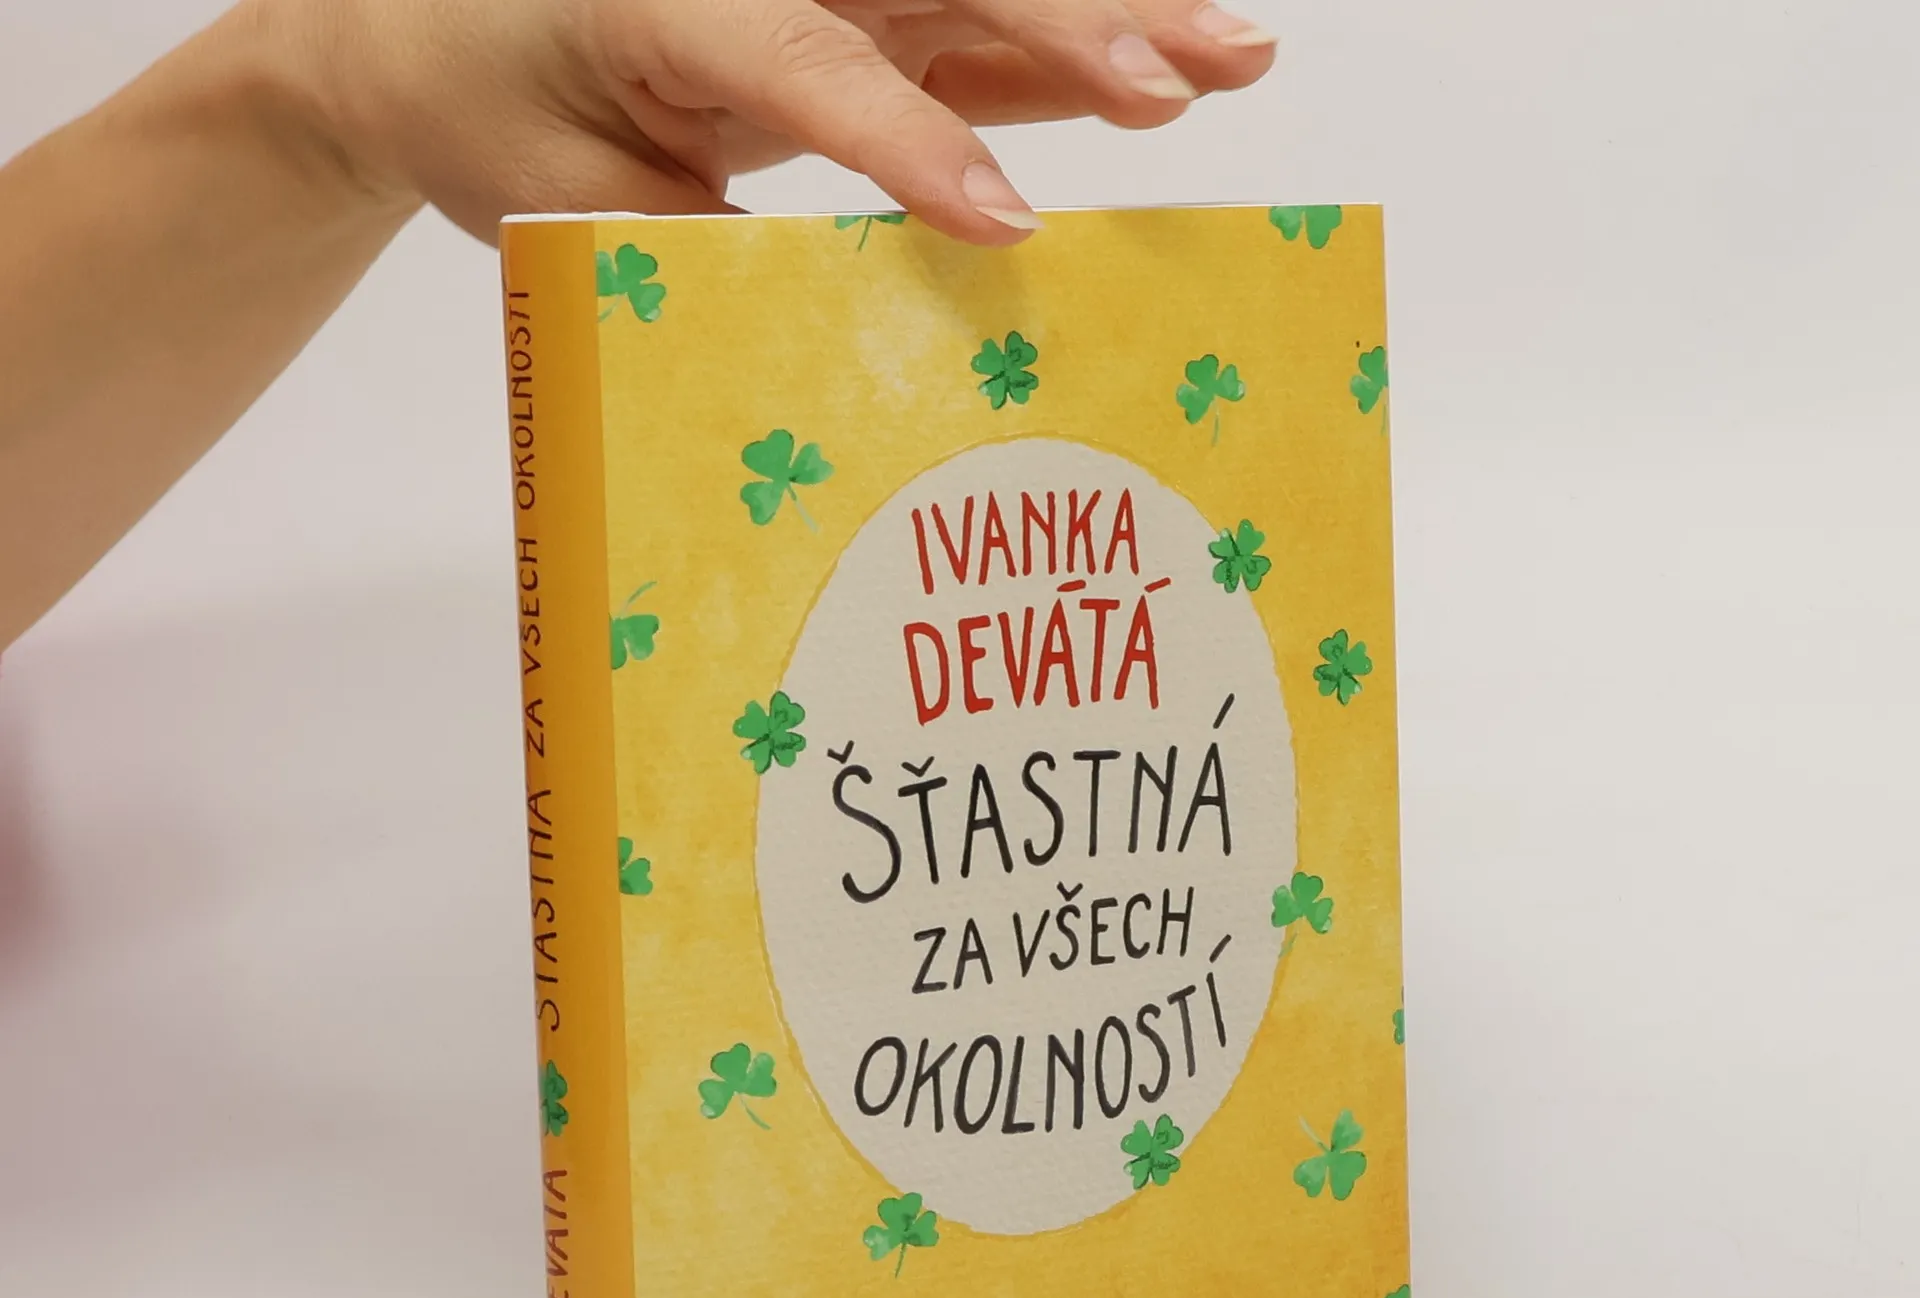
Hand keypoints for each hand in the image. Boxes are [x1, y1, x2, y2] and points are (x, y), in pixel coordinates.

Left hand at [263, 0, 1276, 243]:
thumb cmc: (494, 119)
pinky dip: (1064, 56)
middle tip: (1178, 85)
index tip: (1003, 224)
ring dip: (1112, 21)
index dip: (914, 142)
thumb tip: (835, 297)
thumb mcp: (567, 211)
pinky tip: (1162, 67)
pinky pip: (972, 32)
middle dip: (1070, 31)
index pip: (812, 60)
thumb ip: (694, 238)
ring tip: (1232, 60)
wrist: (437, 39)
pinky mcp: (850, 15)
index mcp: (667, 2)